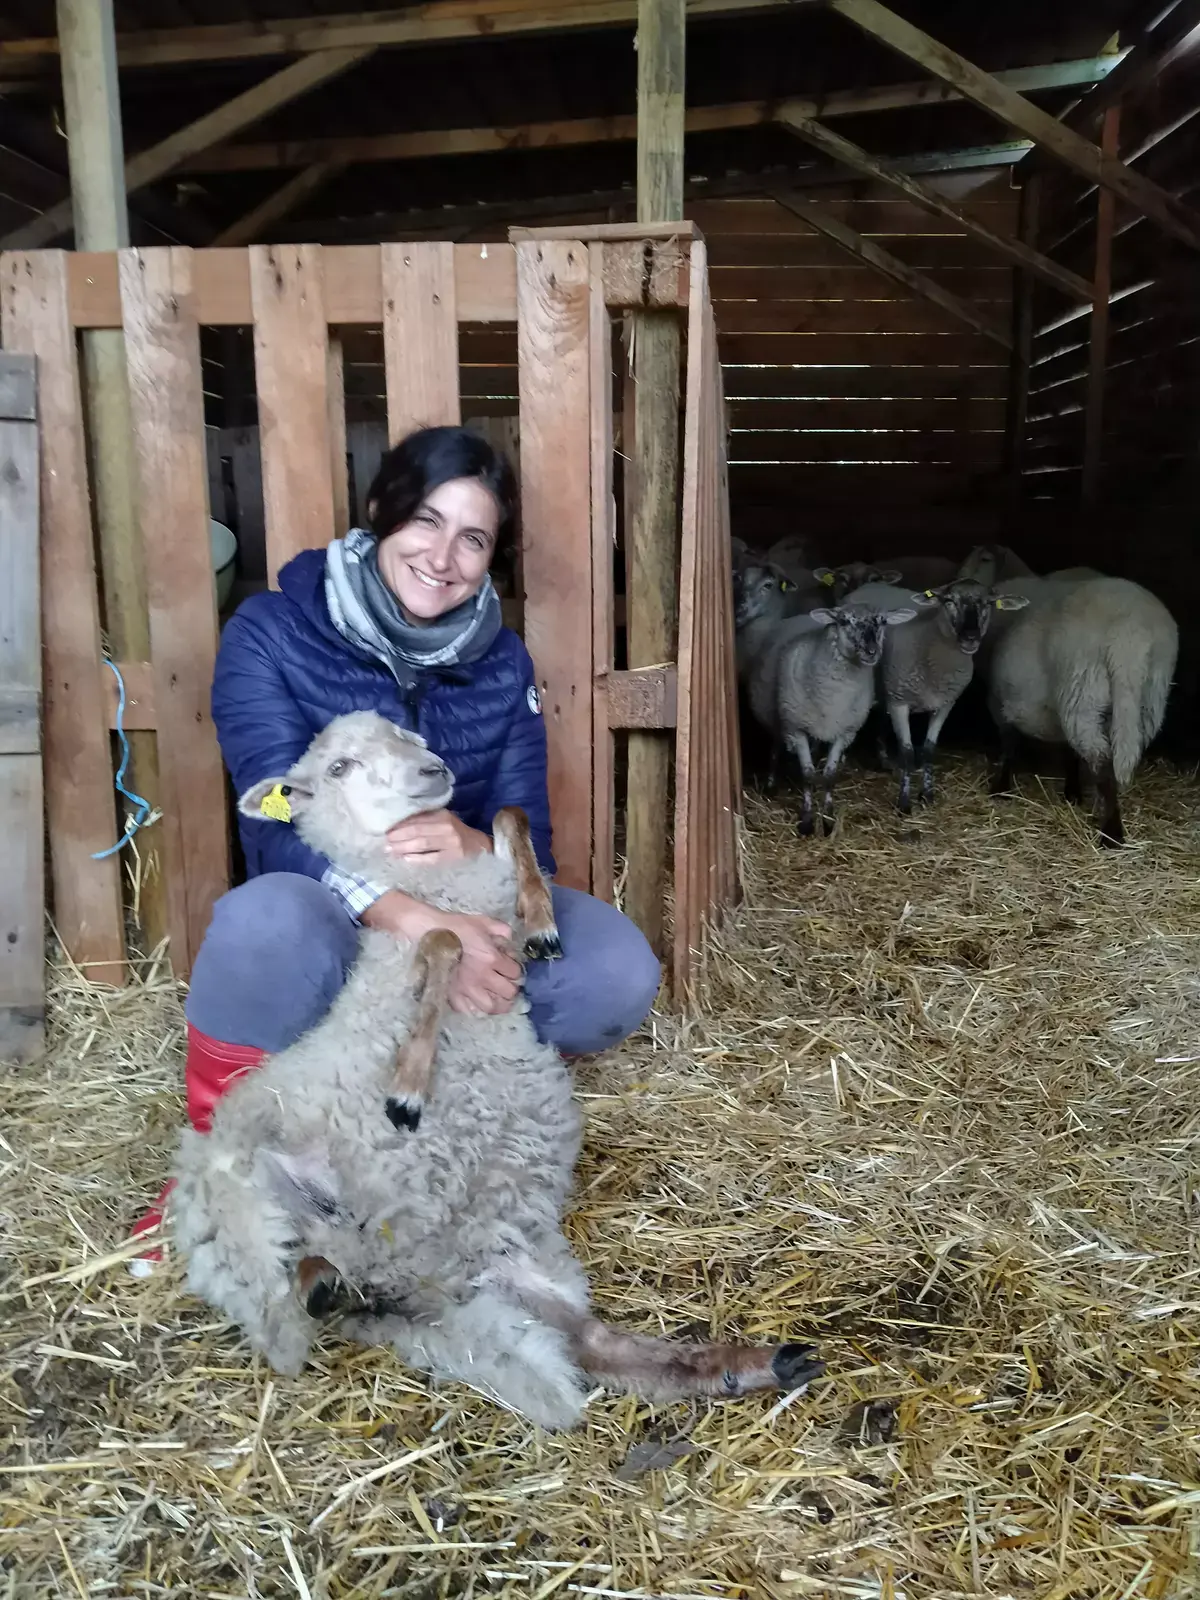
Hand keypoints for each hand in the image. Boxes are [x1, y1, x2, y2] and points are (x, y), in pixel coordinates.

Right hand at [361, 891, 520, 1015]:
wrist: (428, 932)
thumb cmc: (455, 926)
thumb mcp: (483, 921)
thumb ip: (501, 930)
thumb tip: (510, 940)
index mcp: (492, 958)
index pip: (515, 972)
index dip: (515, 970)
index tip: (510, 967)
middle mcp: (482, 977)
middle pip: (508, 992)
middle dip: (511, 988)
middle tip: (506, 984)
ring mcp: (466, 989)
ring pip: (492, 1007)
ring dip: (498, 1004)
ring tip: (496, 998)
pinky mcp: (452, 995)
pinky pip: (468, 1011)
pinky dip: (476, 1008)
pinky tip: (477, 1001)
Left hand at [385, 810, 491, 864]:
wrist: (481, 846)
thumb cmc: (456, 834)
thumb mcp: (443, 822)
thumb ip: (425, 822)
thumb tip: (397, 826)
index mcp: (443, 815)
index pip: (416, 820)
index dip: (399, 826)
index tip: (385, 831)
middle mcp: (447, 827)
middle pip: (417, 831)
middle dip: (398, 837)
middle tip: (384, 843)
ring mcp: (451, 844)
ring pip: (422, 844)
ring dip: (403, 848)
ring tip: (390, 851)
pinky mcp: (453, 858)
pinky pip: (431, 859)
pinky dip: (417, 859)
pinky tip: (405, 859)